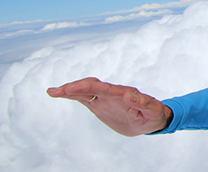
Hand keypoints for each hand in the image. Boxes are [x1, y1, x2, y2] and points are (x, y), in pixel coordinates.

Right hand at [47, 77, 171, 136]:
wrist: (151, 120)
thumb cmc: (154, 115)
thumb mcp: (153, 111)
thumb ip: (143, 103)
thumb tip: (129, 94)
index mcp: (123, 94)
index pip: (103, 88)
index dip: (86, 87)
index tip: (71, 89)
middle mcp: (112, 93)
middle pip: (91, 87)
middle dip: (74, 87)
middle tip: (56, 91)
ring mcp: (105, 98)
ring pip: (85, 91)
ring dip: (70, 90)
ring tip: (52, 91)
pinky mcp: (101, 105)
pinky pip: (85, 99)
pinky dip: (73, 96)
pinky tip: (59, 94)